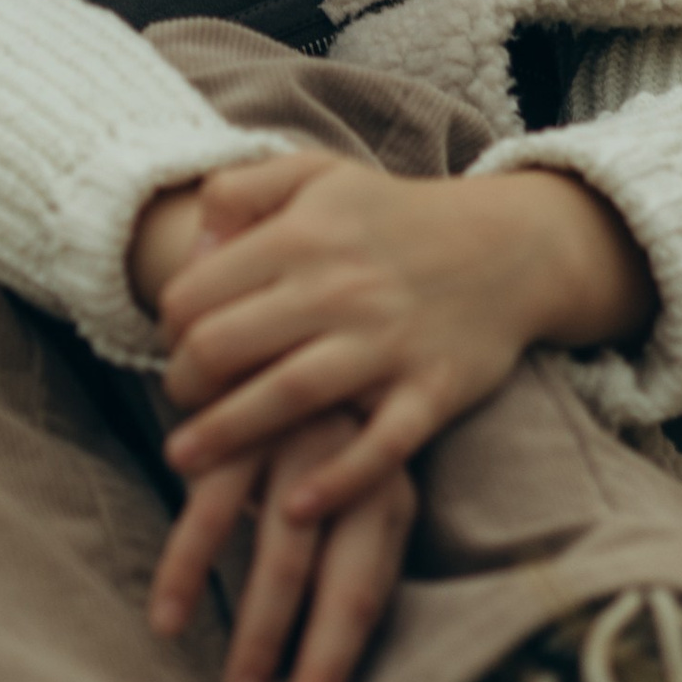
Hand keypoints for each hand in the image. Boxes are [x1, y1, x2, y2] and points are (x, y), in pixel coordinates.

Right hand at [148, 407, 416, 681]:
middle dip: (311, 667)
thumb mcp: (349, 477)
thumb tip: (321, 652)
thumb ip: (342, 549)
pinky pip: (211, 510)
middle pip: (340, 587)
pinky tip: (170, 619)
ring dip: (256, 636)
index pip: (369, 598)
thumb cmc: (317, 422)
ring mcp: (300, 449)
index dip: (338, 667)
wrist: (295, 307)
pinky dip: (190, 569)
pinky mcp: (242, 427)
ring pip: (280, 559)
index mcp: (387, 495)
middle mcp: (354, 474)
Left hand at [156, 144, 652, 517]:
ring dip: (226, 434)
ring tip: (185, 459)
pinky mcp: (433, 390)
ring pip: (288, 394)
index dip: (169, 325)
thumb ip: (243, 191)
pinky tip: (294, 506)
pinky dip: (338, 478)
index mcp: (304, 234)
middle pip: (227, 345)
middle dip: (184, 382)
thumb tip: (194, 249)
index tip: (176, 345)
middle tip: (181, 401)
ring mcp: (389, 344)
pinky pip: (381, 444)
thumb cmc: (395, 218)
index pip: (197, 291)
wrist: (511, 246)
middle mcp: (341, 288)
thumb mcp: (317, 175)